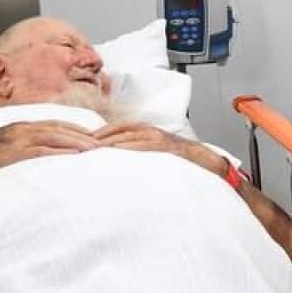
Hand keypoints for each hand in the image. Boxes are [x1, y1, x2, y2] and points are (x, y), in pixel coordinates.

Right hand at [0, 121, 99, 181]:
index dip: (77, 129)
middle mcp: (22, 128)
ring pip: (53, 136)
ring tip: (95, 148)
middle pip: (60, 128)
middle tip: (104, 143)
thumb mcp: (5, 149)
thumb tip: (42, 156)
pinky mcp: (10, 151)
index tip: (96, 136)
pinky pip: (39, 150)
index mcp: (22, 127)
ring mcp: (16, 138)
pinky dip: (58, 151)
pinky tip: (73, 155)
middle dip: (83, 134)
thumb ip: (24, 148)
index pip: (56, 125)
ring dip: (76, 141)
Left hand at [92, 123, 225, 175]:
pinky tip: (115, 151)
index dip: (100, 133)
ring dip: (109, 140)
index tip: (83, 140)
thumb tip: (120, 163)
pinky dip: (128, 146)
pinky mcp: (167, 147)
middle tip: (81, 144)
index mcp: (147, 133)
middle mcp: (151, 132)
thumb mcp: (157, 155)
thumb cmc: (183, 162)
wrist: (210, 163)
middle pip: (119, 129)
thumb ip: (141, 155)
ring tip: (91, 148)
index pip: (117, 129)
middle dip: (99, 135)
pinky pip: (144, 145)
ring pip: (128, 135)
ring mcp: (159, 138)